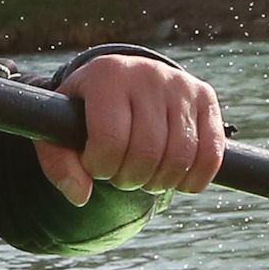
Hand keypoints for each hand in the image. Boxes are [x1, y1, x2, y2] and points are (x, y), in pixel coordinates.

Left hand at [37, 54, 226, 206]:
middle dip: (131, 178)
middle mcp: (147, 73)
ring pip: (181, 156)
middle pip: (148, 152)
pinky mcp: (205, 96)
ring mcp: (180, 84)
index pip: (110, 140)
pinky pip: (210, 153)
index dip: (101, 167)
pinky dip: (195, 179)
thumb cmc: (85, 112)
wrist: (121, 79)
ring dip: (160, 182)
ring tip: (145, 177)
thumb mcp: (58, 132)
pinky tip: (177, 181)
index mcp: (106, 76)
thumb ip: (59, 165)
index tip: (95, 166)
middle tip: (121, 176)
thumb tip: (81, 196)